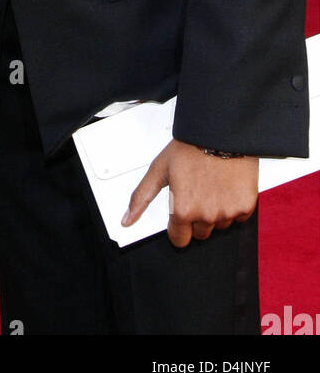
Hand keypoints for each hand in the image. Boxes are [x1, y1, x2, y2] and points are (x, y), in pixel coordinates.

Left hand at [122, 138, 257, 247]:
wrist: (219, 133)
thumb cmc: (189, 148)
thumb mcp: (159, 170)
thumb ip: (141, 198)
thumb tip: (127, 220)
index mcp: (182, 210)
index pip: (179, 239)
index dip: (178, 226)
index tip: (181, 211)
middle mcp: (206, 216)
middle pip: (200, 233)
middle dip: (196, 217)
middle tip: (197, 191)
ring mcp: (228, 212)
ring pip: (219, 225)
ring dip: (215, 211)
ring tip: (211, 185)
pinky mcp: (246, 206)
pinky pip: (238, 216)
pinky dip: (233, 205)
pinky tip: (226, 186)